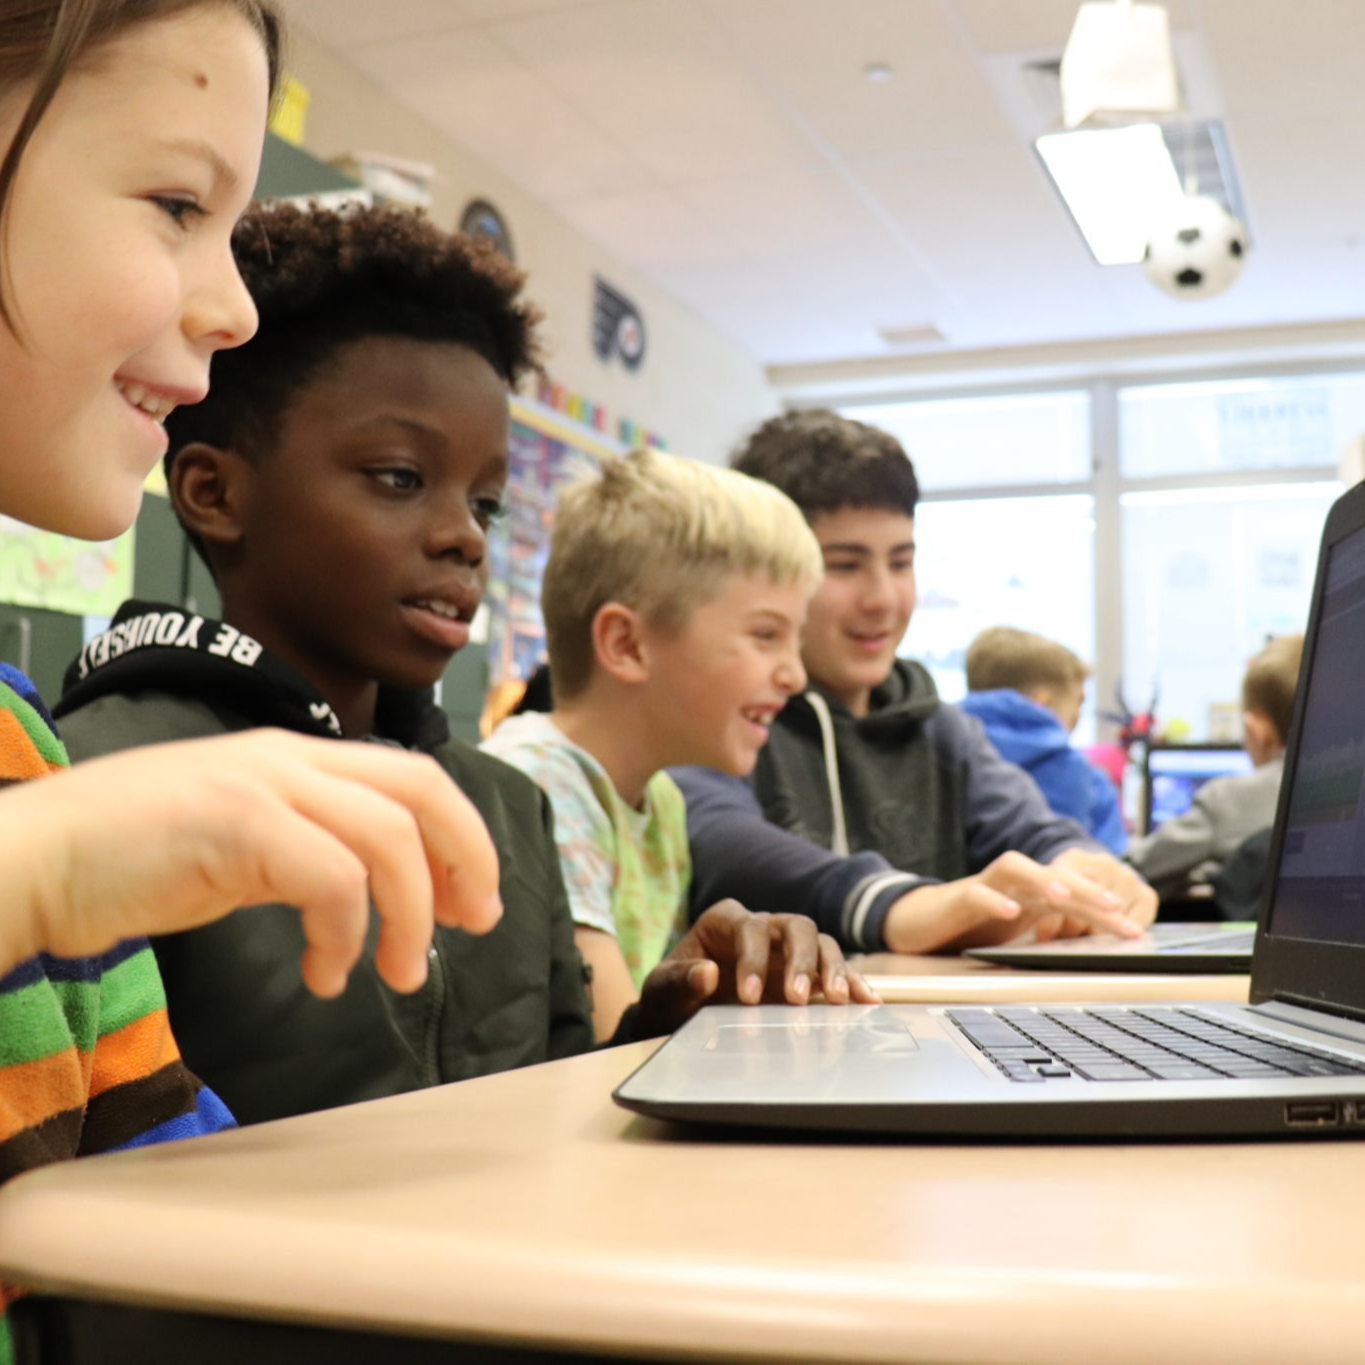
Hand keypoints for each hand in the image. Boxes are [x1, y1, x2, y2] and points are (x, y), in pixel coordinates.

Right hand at [5, 730, 501, 996]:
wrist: (35, 858)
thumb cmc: (131, 860)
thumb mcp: (242, 841)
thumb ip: (307, 847)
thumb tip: (371, 891)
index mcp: (298, 758)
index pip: (413, 776)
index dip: (460, 835)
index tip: (469, 898)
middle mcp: (290, 759)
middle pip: (422, 790)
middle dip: (466, 857)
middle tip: (473, 924)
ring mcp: (263, 785)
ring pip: (388, 838)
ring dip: (409, 914)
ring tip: (397, 973)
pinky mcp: (236, 825)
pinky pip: (332, 880)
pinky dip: (345, 935)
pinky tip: (323, 975)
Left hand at [635, 900, 880, 1035]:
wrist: (683, 1014)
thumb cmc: (671, 995)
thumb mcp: (662, 990)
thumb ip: (679, 981)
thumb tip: (707, 972)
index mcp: (725, 921)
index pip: (749, 927)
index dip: (753, 959)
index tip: (749, 998)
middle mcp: (763, 928)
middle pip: (796, 927)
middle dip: (801, 960)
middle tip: (796, 999)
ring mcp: (787, 950)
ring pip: (821, 943)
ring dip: (832, 970)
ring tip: (839, 1000)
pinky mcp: (805, 975)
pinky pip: (835, 972)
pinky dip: (851, 984)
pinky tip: (866, 1002)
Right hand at [883, 849, 1146, 953]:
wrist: (916, 923)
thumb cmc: (968, 929)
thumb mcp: (1015, 936)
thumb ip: (1046, 935)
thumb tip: (1090, 952)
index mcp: (1029, 895)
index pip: (1073, 895)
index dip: (1103, 910)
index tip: (1133, 931)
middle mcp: (1011, 885)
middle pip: (1052, 873)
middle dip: (1085, 889)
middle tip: (1115, 907)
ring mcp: (984, 887)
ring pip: (1016, 869)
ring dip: (1041, 879)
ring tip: (1064, 897)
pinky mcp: (956, 898)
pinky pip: (977, 892)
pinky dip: (994, 900)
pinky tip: (1010, 912)